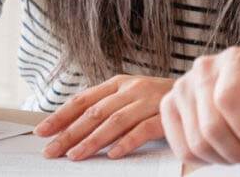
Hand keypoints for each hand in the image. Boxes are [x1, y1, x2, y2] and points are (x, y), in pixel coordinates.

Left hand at [34, 74, 173, 159]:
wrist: (197, 92)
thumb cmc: (156, 100)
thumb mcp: (128, 97)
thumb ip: (104, 108)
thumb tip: (69, 128)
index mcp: (118, 83)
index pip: (83, 100)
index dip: (61, 115)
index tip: (42, 131)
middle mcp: (131, 89)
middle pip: (95, 112)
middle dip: (70, 133)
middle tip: (52, 150)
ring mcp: (148, 101)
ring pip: (114, 121)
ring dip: (92, 140)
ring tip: (76, 155)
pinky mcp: (165, 115)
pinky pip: (143, 130)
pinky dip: (126, 142)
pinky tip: (113, 154)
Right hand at [160, 47, 239, 170]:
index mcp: (238, 59)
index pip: (229, 98)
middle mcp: (205, 68)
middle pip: (212, 127)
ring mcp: (183, 86)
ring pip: (197, 143)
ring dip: (225, 157)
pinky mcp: (170, 106)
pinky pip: (182, 150)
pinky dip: (206, 158)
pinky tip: (223, 146)